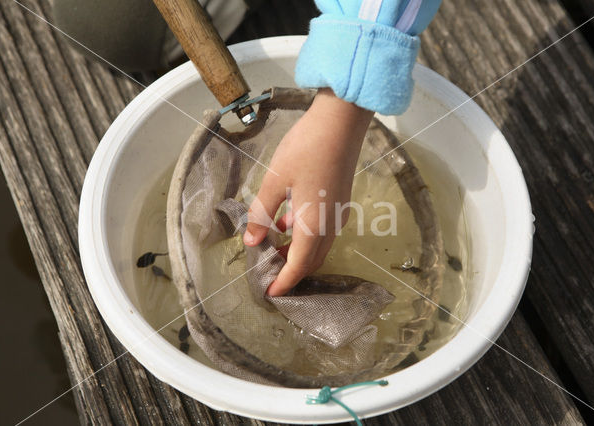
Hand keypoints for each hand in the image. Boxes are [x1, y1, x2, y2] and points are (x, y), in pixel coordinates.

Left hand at [244, 88, 373, 295]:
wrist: (342, 121)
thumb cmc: (306, 149)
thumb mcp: (275, 181)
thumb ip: (261, 214)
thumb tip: (251, 241)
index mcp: (314, 225)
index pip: (298, 266)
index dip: (284, 283)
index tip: (269, 295)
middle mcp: (330, 225)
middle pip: (312, 260)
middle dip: (291, 272)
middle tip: (269, 277)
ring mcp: (338, 213)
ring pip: (318, 246)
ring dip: (297, 254)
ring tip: (273, 252)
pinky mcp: (340, 200)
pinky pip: (321, 230)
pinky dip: (304, 235)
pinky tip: (285, 223)